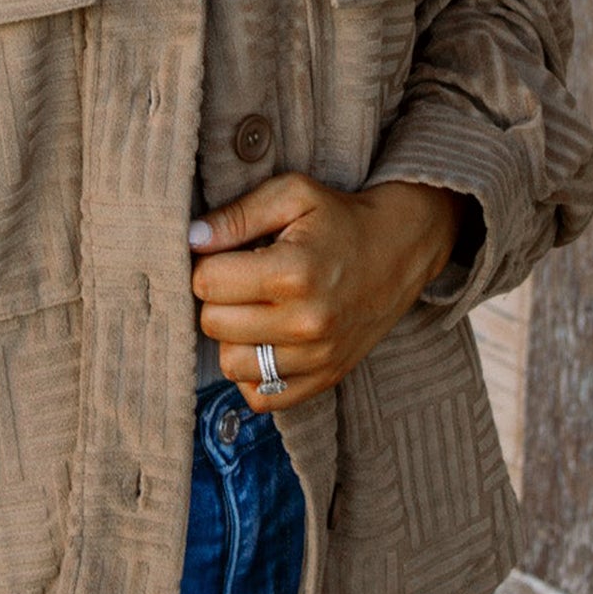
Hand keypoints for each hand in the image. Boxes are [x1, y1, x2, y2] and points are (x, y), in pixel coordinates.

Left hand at [189, 173, 471, 411]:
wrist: (401, 249)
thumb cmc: (340, 217)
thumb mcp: (292, 194)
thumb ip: (237, 215)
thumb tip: (191, 238)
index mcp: (292, 272)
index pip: (206, 282)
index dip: (207, 262)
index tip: (227, 253)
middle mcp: (305, 323)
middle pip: (213, 324)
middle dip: (216, 298)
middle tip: (240, 279)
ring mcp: (317, 357)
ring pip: (231, 365)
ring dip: (232, 337)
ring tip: (253, 309)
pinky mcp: (325, 378)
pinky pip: (262, 398)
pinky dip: (253, 374)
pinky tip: (265, 340)